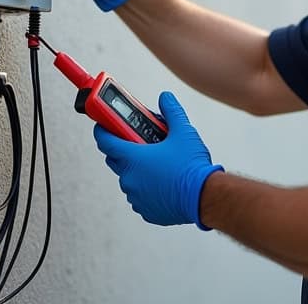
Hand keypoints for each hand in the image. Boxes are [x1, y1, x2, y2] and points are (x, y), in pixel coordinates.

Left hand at [94, 92, 223, 228]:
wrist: (205, 197)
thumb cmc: (192, 166)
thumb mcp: (183, 132)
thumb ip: (171, 111)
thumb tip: (165, 98)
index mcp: (133, 158)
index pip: (105, 141)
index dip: (102, 130)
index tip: (102, 124)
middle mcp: (129, 179)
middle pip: (115, 159)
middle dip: (123, 149)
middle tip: (138, 142)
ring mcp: (136, 196)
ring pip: (129, 179)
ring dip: (137, 170)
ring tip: (157, 164)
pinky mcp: (145, 211)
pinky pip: (139, 196)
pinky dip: (146, 188)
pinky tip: (163, 181)